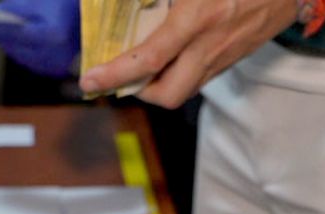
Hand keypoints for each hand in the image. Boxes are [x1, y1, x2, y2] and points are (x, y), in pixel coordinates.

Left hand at [0, 0, 80, 78]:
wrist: (93, 19)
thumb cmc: (70, 4)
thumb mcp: (42, 0)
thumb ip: (18, 7)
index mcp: (53, 34)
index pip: (13, 31)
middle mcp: (56, 54)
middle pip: (14, 47)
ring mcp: (58, 64)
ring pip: (21, 57)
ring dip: (8, 46)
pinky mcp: (58, 69)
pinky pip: (32, 63)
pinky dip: (21, 53)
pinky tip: (16, 44)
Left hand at [77, 0, 298, 107]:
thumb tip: (137, 6)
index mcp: (197, 19)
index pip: (148, 60)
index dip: (114, 74)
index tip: (89, 80)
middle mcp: (211, 46)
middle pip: (167, 94)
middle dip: (139, 92)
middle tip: (120, 75)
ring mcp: (226, 56)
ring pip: (185, 89)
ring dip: (159, 85)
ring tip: (141, 66)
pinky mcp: (235, 57)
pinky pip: (201, 76)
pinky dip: (179, 72)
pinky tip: (171, 54)